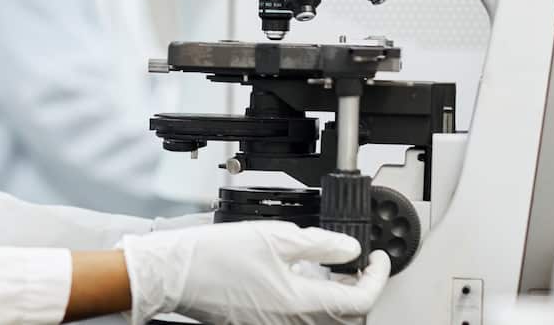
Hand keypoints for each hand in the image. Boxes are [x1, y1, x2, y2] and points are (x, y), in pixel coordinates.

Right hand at [119, 220, 390, 324]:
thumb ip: (320, 245)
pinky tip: (298, 274)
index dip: (376, 278)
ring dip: (333, 294)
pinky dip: (308, 298)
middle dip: (358, 288)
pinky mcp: (258, 323)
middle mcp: (290, 323)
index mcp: (299, 303)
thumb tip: (350, 250)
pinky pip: (297, 315)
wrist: (174, 273)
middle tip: (359, 263)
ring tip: (329, 265)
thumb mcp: (275, 237)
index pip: (358, 301)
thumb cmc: (215, 256)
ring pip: (320, 316)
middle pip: (343, 315)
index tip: (379, 259)